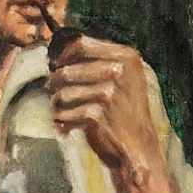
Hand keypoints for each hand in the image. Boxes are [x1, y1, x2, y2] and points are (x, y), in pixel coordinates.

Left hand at [45, 34, 168, 178]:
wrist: (139, 148)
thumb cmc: (123, 113)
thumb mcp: (119, 79)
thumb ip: (94, 61)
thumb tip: (52, 52)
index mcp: (126, 56)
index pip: (79, 44)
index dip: (59, 56)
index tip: (53, 68)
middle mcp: (120, 71)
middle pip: (66, 70)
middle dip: (54, 84)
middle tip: (54, 96)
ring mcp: (110, 92)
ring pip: (62, 93)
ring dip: (56, 105)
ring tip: (59, 113)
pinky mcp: (99, 115)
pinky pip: (65, 113)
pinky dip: (61, 122)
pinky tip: (65, 128)